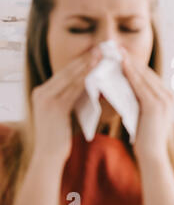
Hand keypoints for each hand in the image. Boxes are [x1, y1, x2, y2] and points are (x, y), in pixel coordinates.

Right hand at [31, 47, 101, 161]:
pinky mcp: (53, 107)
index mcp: (43, 92)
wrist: (48, 157)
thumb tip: (90, 85)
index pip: (65, 72)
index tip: (95, 51)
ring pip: (71, 78)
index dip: (81, 61)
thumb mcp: (64, 113)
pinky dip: (86, 80)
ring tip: (102, 55)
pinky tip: (97, 73)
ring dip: (88, 66)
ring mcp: (45, 99)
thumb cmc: (60, 138)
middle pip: (68, 71)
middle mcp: (41, 92)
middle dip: (85, 59)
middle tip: (101, 47)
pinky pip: (73, 90)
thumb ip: (71, 99)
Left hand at [120, 49, 173, 158]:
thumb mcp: (143, 115)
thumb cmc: (145, 138)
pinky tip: (121, 64)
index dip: (134, 64)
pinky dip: (130, 73)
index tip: (121, 53)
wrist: (152, 156)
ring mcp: (164, 99)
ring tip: (116, 52)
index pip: (148, 76)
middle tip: (116, 47)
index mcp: (167, 97)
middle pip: (146, 72)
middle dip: (130, 59)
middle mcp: (168, 95)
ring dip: (128, 62)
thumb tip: (124, 87)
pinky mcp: (155, 105)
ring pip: (143, 76)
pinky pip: (140, 85)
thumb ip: (139, 101)